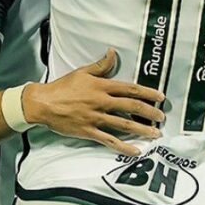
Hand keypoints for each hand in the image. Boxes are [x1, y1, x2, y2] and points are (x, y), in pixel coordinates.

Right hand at [22, 48, 164, 156]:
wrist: (43, 103)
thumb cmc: (62, 87)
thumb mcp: (82, 72)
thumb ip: (101, 65)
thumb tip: (113, 52)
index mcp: (101, 86)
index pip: (129, 89)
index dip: (146, 93)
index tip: (160, 97)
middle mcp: (101, 102)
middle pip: (131, 107)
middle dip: (149, 112)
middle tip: (162, 117)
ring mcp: (96, 118)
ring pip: (124, 124)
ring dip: (142, 130)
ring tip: (156, 134)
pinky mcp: (89, 131)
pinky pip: (109, 140)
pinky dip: (123, 146)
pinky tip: (135, 151)